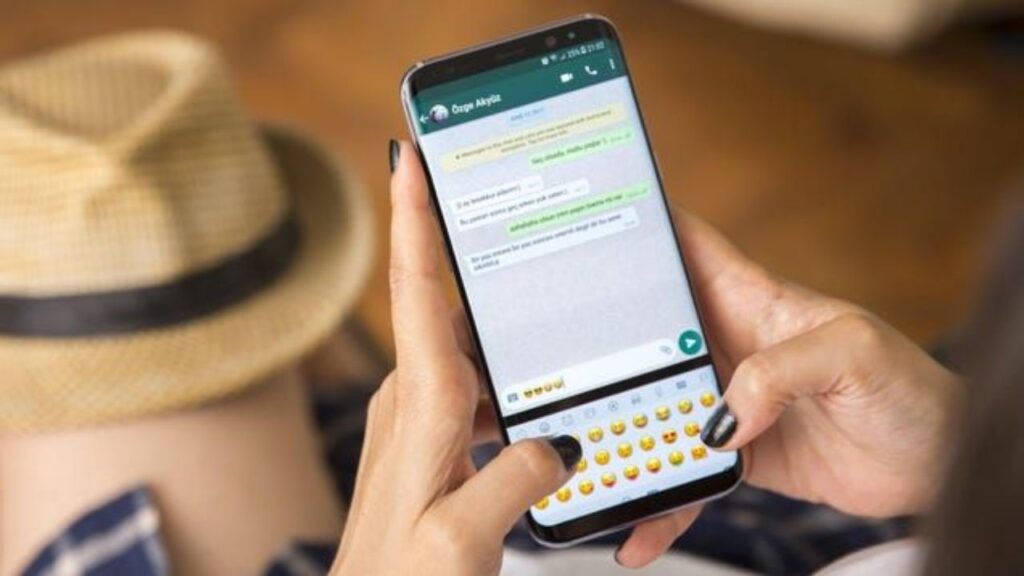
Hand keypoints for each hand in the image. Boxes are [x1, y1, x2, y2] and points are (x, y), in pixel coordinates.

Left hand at [330, 142, 581, 575]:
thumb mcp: (461, 538)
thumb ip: (515, 481)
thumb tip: (558, 441)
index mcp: (422, 404)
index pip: (414, 288)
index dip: (411, 215)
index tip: (410, 155)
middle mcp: (414, 399)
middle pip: (447, 303)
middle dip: (469, 251)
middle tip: (497, 203)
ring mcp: (420, 417)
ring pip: (467, 346)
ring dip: (495, 319)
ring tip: (536, 295)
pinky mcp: (432, 439)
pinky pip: (473, 385)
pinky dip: (504, 373)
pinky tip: (535, 389)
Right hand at [614, 212, 960, 567]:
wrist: (934, 462)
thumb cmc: (910, 388)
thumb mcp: (854, 353)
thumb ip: (782, 371)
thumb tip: (720, 418)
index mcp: (752, 300)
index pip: (686, 248)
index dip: (639, 228)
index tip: (584, 225)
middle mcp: (729, 344)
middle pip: (645, 334)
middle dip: (598, 342)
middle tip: (551, 363)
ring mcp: (727, 399)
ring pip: (654, 409)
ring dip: (621, 432)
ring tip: (583, 459)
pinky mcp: (734, 452)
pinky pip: (684, 475)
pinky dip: (662, 502)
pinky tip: (639, 528)